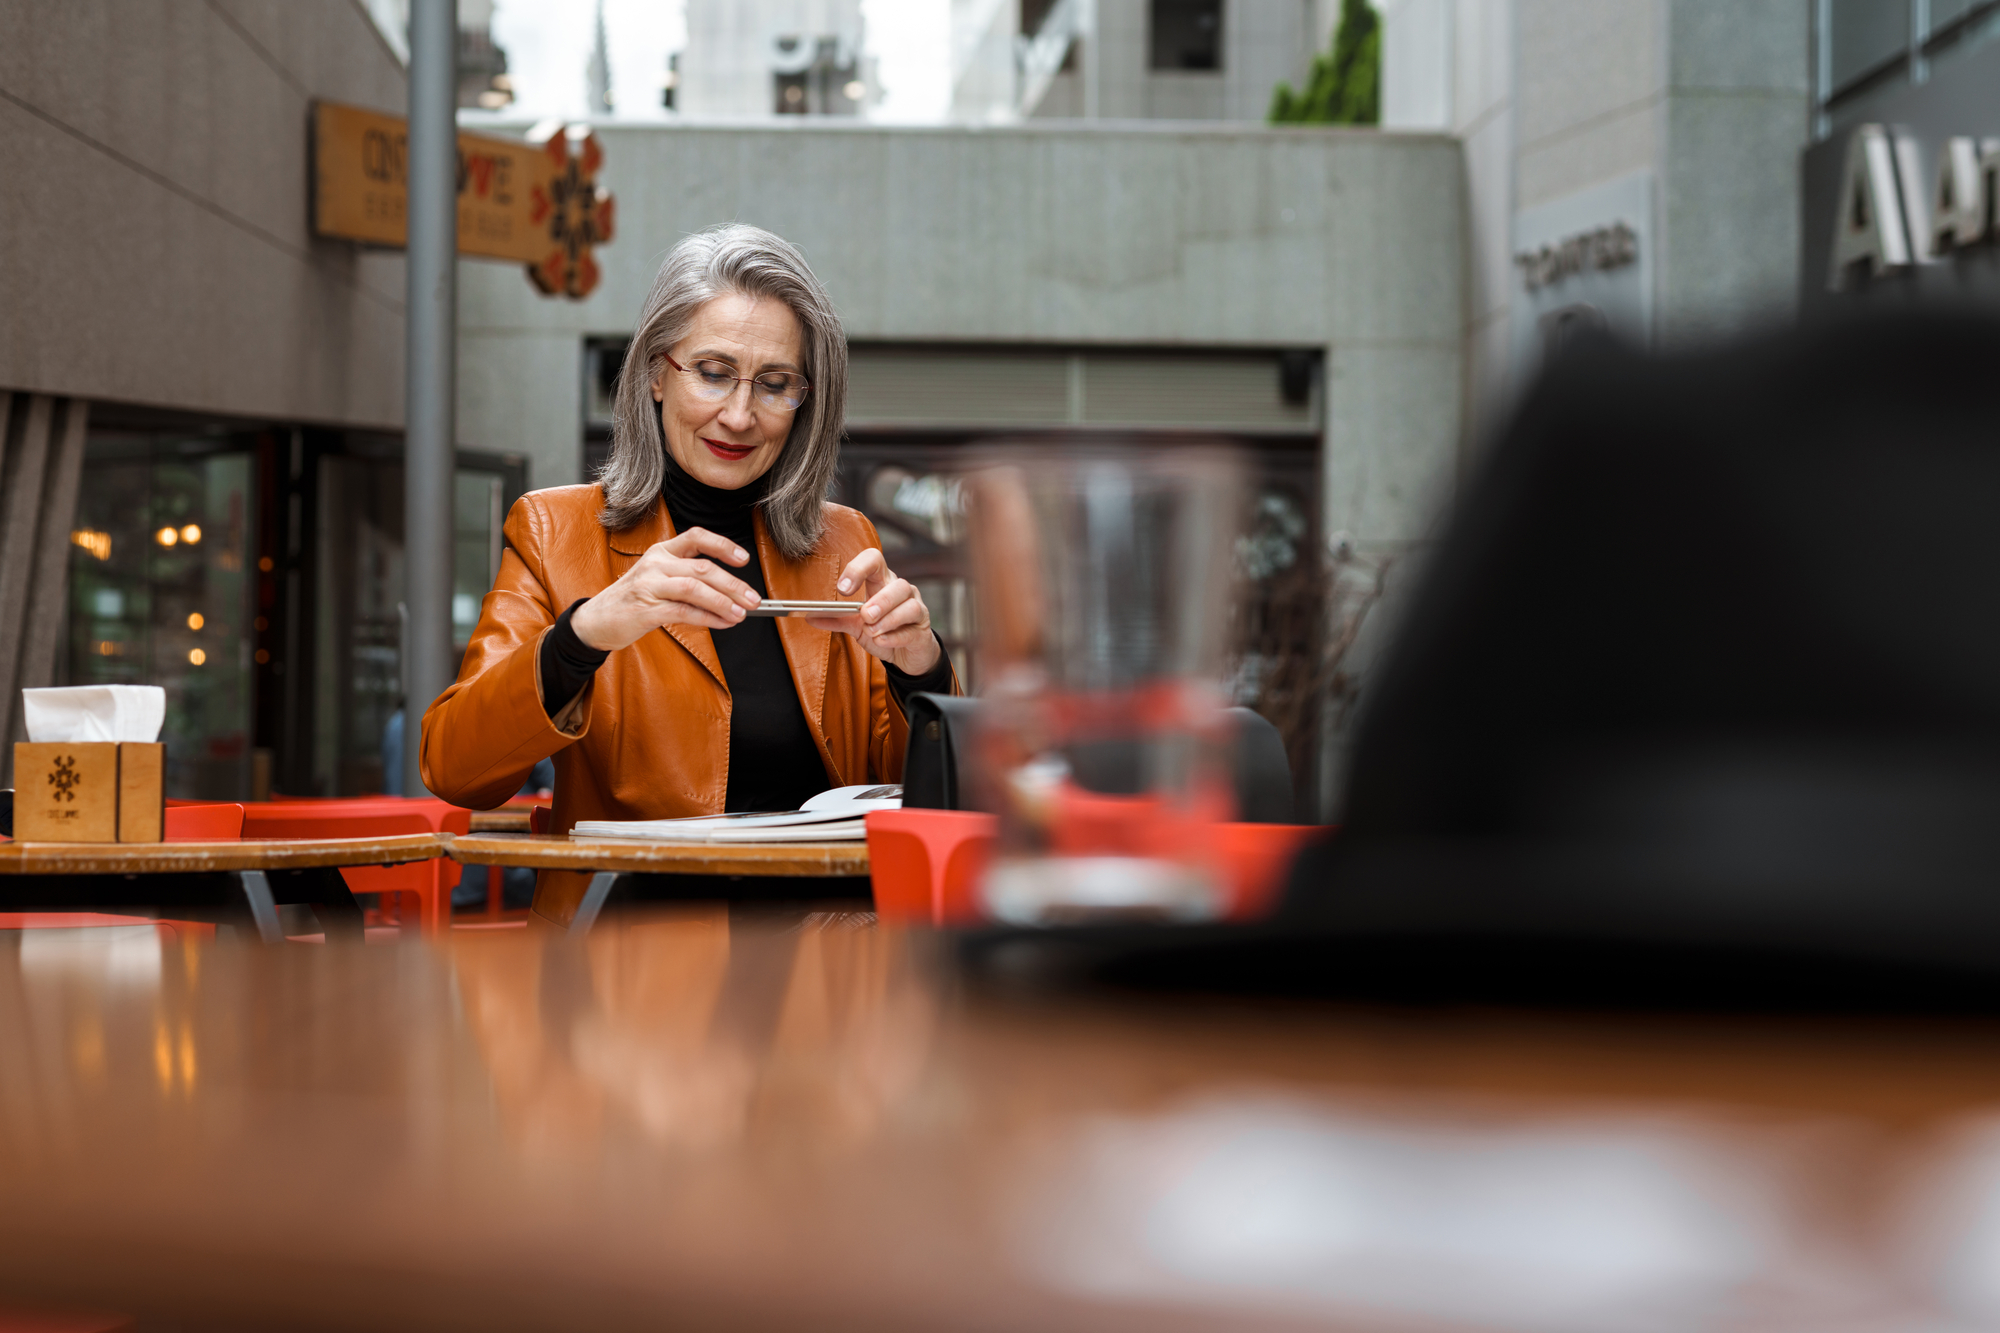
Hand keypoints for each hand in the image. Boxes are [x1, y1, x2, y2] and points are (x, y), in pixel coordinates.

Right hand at [569, 527, 760, 651]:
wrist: (595, 620)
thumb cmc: (632, 600)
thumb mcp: (657, 580)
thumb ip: (687, 580)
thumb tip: (728, 592)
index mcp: (660, 551)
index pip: (696, 537)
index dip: (723, 546)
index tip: (743, 559)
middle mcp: (655, 564)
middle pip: (702, 568)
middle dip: (733, 584)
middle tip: (753, 598)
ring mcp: (649, 585)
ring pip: (695, 588)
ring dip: (723, 602)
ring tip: (741, 613)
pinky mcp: (646, 609)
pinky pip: (684, 612)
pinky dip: (708, 618)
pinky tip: (722, 623)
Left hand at [807, 548, 941, 675]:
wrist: (906, 655)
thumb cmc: (883, 633)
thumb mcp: (855, 626)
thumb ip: (836, 619)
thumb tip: (810, 617)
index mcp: (882, 583)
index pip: (874, 560)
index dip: (858, 568)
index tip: (842, 589)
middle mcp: (902, 592)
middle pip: (897, 584)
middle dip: (880, 600)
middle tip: (864, 615)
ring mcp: (916, 609)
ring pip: (909, 605)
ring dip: (888, 618)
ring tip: (871, 631)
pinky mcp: (922, 631)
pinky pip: (911, 629)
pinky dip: (894, 636)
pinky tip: (881, 640)